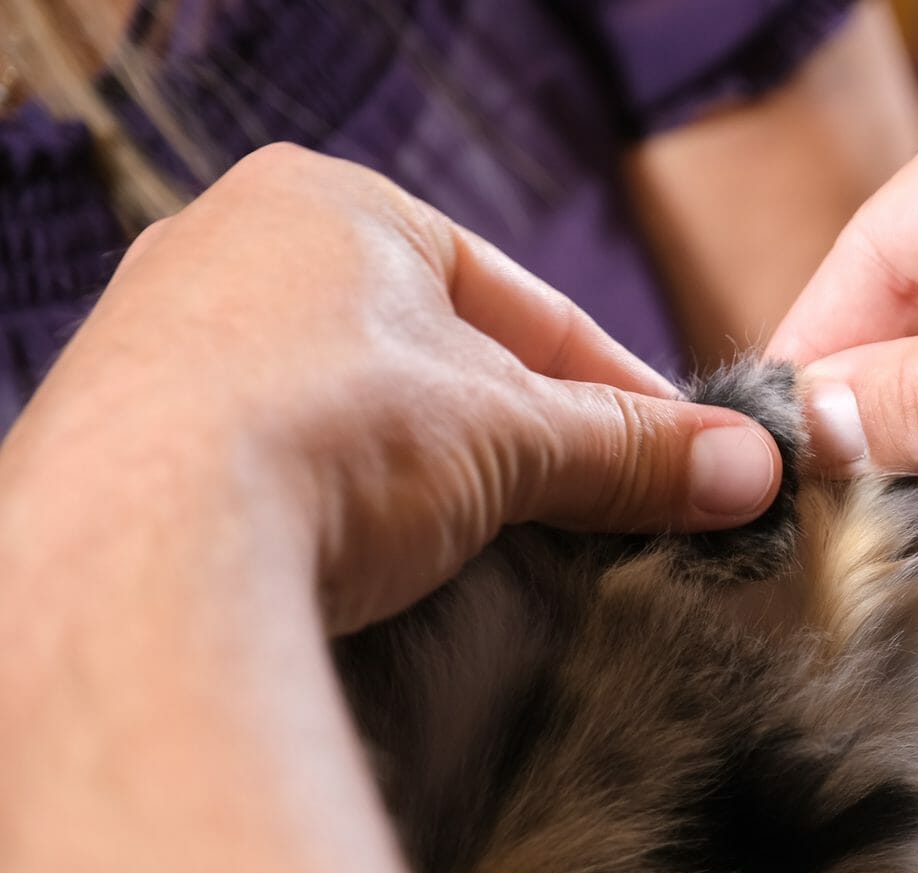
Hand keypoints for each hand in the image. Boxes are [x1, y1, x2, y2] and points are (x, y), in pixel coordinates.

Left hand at [0, 143, 781, 631]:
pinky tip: (381, 577)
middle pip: (434, 358)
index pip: (519, 303)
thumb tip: (752, 471)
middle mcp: (230, 252)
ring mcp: (163, 350)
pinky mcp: (121, 445)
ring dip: (433, 483)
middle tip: (600, 516)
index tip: (681, 454)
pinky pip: (271, 469)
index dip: (617, 386)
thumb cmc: (329, 439)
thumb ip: (632, 450)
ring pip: (351, 415)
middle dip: (524, 438)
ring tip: (498, 561)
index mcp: (332, 206)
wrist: (137, 557)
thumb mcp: (513, 438)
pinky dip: (340, 515)